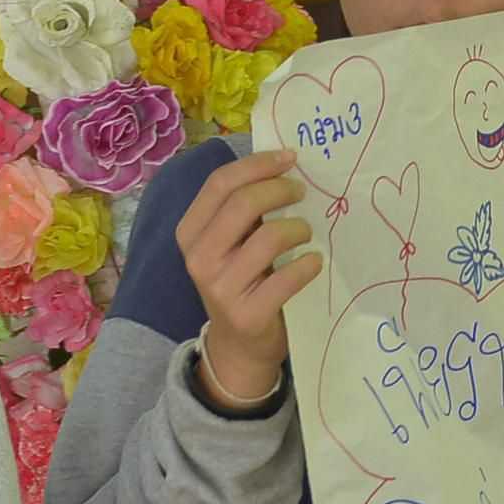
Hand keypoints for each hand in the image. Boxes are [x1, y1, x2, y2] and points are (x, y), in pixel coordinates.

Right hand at [175, 149, 321, 406]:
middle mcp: (198, 258)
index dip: (257, 164)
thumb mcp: (229, 243)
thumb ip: (243, 210)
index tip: (289, 158)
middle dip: (280, 190)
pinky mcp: (247, 314)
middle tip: (301, 192)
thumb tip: (284, 165)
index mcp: (190, 232)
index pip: (220, 183)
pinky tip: (313, 262)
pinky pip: (287, 278)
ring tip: (306, 232)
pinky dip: (307, 265)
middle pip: (243, 203)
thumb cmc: (241, 280)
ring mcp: (220, 288)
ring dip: (297, 228)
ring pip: (268, 237)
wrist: (238, 345)